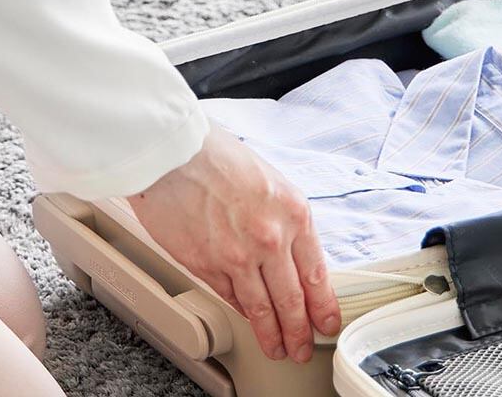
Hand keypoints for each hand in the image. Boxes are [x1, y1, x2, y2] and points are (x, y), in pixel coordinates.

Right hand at [128, 124, 340, 362]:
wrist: (173, 153)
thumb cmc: (217, 156)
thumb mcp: (270, 180)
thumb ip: (284, 217)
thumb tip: (293, 251)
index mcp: (294, 212)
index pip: (316, 273)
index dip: (323, 305)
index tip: (328, 320)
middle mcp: (271, 238)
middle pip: (292, 299)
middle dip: (301, 330)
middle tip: (303, 347)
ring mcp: (238, 257)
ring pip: (262, 309)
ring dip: (273, 334)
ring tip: (279, 347)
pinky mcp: (206, 267)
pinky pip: (231, 298)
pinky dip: (243, 313)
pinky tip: (249, 320)